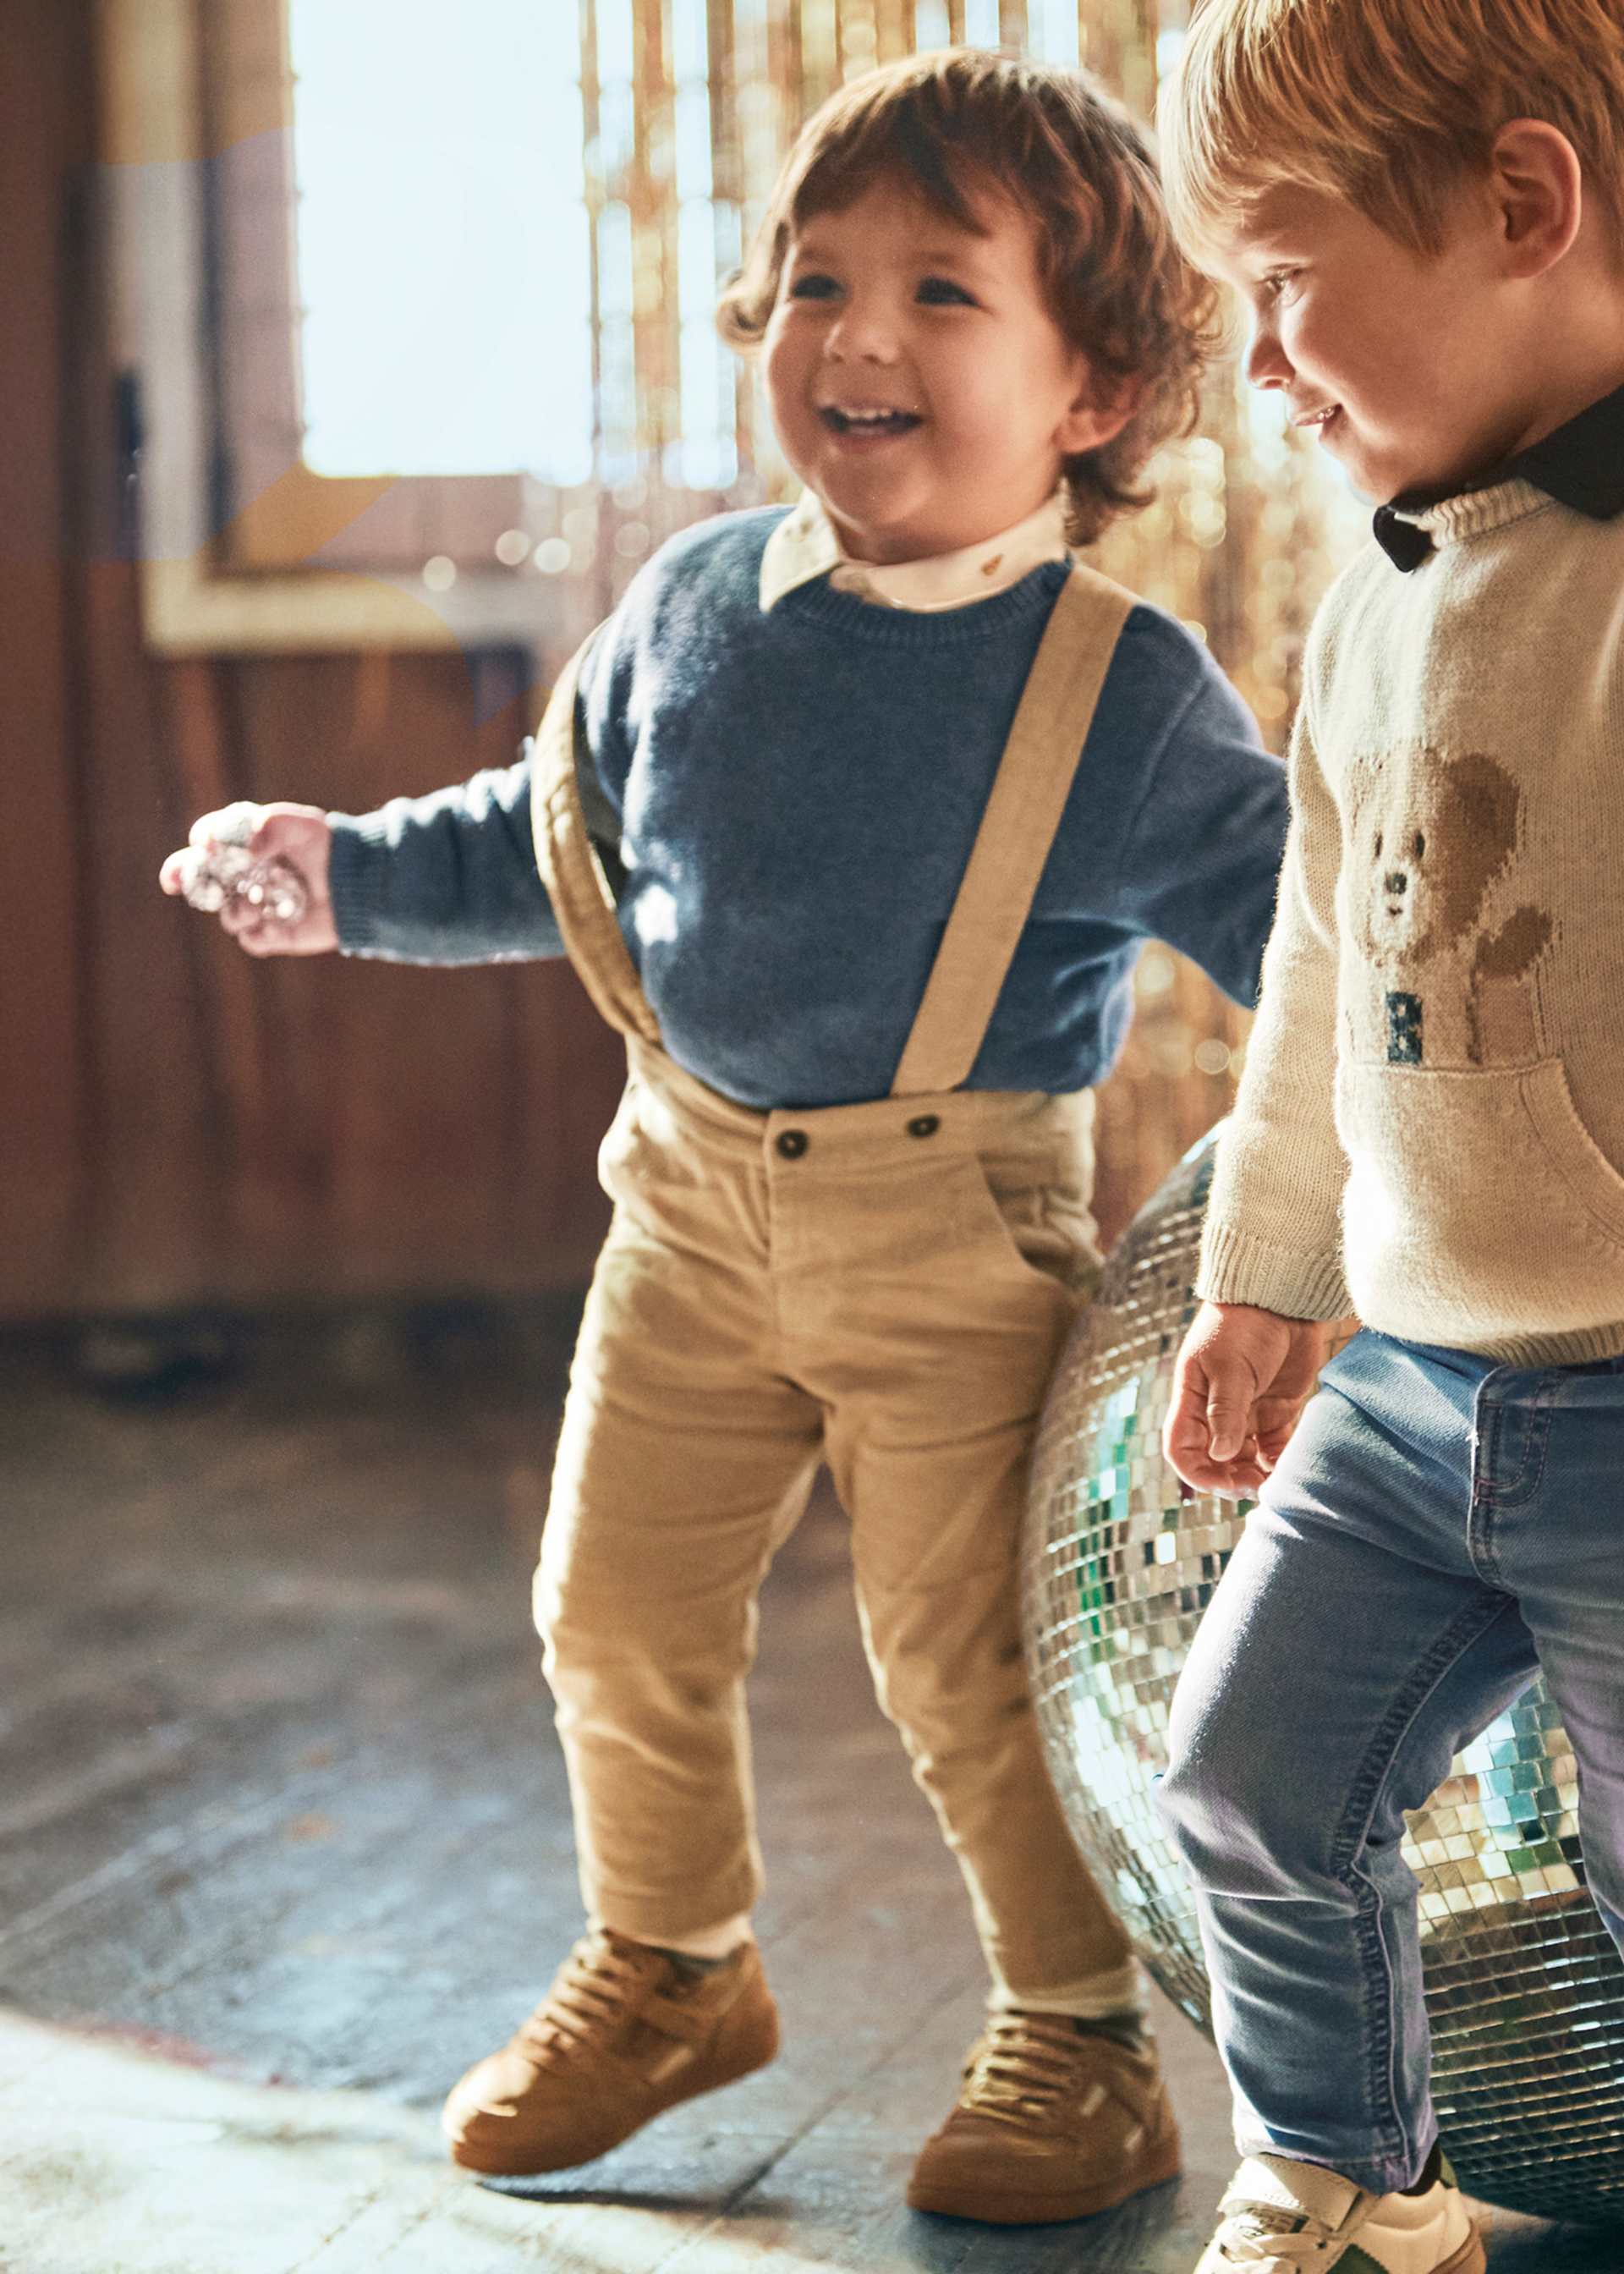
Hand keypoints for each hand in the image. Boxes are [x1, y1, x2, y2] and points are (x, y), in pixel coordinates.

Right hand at [160, 802, 337, 956]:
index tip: (204, 845)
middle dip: (182, 878)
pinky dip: (262, 935)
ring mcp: (257, 906)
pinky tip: (280, 924)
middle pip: (199, 880)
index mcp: (246, 845)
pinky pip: (252, 941)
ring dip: (238, 910)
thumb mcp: (303, 825)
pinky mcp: (274, 934)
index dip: (201, 842)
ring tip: (260, 903)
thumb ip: (269, 827)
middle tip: (172, 880)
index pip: (209, 840)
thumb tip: (243, 849)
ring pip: (228, 915)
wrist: (361, 883)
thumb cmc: (330, 847)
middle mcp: (244, 876)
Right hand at [1164, 1301, 1335, 1497]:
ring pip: (1244, 1460)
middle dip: (1229, 1480)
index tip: (1222, 1484)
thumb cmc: (1245, 1324)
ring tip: (1273, 1482)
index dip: (1196, 1473)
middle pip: (1214, 1461)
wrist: (1283, 1299)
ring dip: (1254, 1476)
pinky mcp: (1277, 1411)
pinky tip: (1288, 1468)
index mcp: (1193, 1400)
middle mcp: (1216, 1412)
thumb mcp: (1229, 1367)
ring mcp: (1247, 1413)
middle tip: (1253, 1487)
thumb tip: (1220, 1456)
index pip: (1181, 1449)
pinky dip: (1278, 1462)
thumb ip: (1225, 1411)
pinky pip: (1274, 1448)